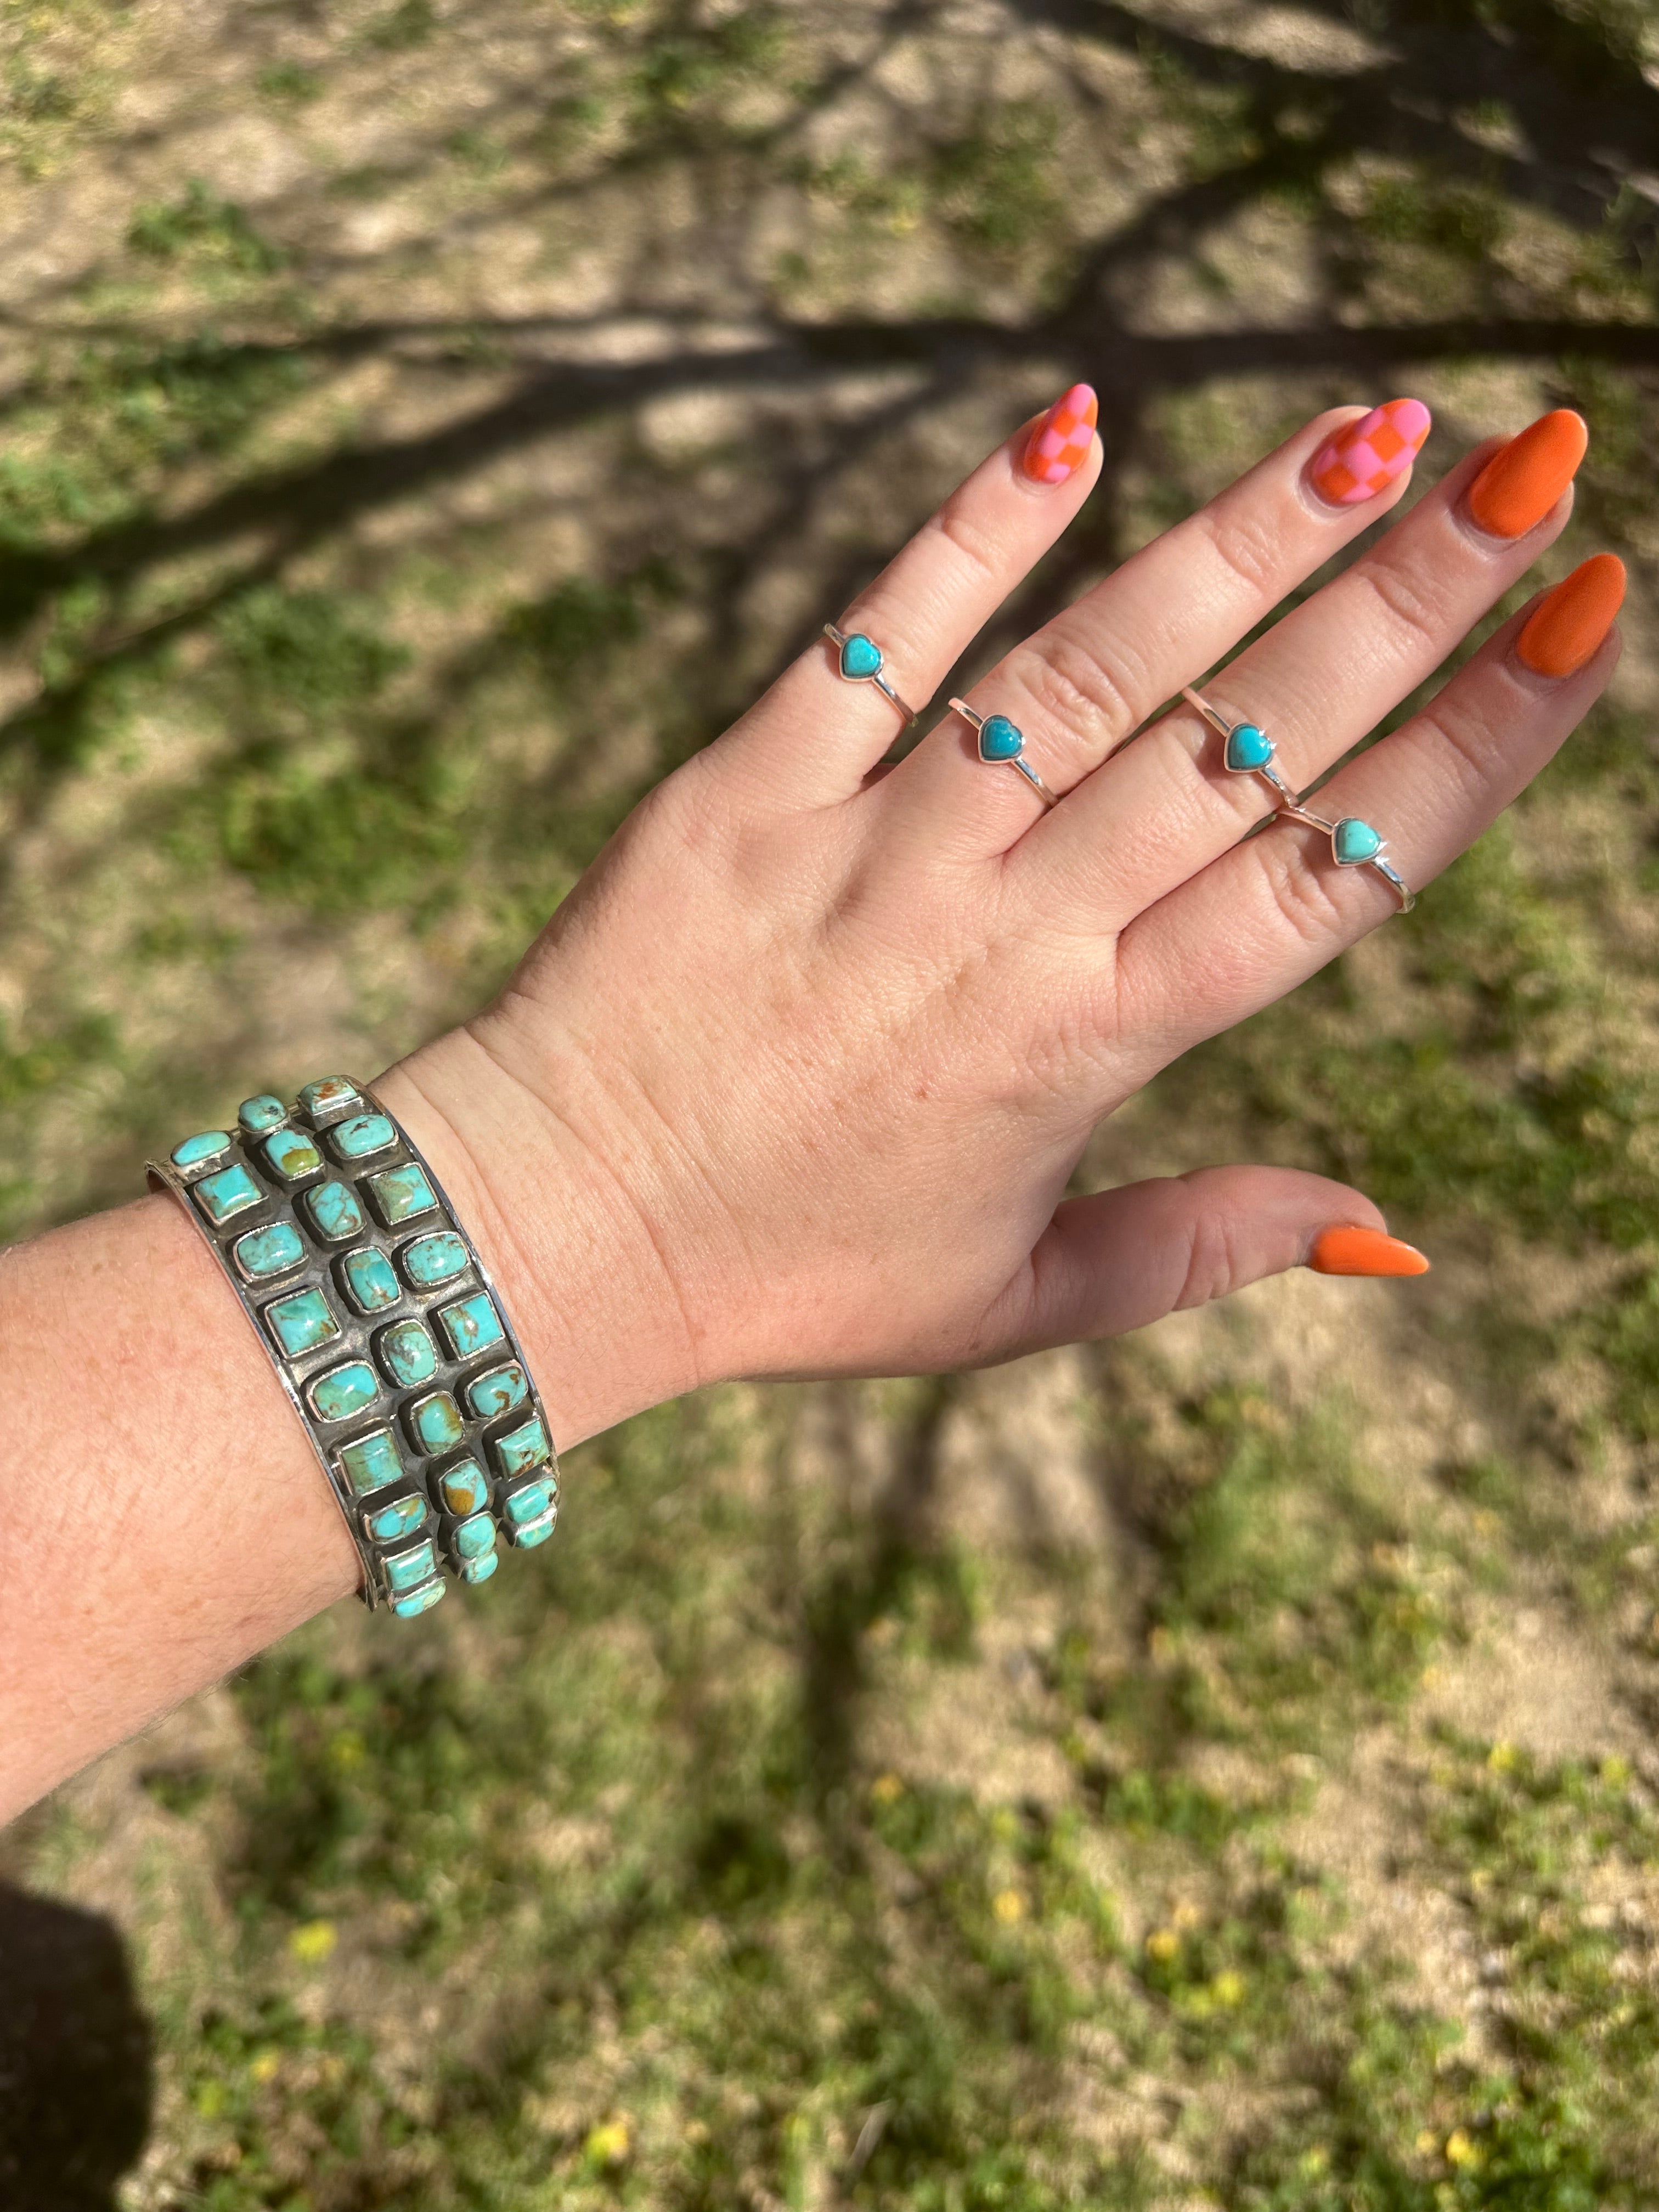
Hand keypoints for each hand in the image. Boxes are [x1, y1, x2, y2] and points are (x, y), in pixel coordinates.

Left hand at [383, 395, 1617, 1445]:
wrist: (550, 1230)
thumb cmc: (789, 1273)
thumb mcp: (1012, 1300)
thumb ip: (1198, 1250)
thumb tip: (1385, 1232)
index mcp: (1090, 1047)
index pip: (1327, 877)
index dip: (1470, 750)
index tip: (1581, 629)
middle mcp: (1006, 928)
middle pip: (1243, 740)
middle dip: (1405, 599)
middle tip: (1530, 468)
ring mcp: (878, 842)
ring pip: (1095, 666)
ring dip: (1240, 539)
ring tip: (1369, 431)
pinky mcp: (750, 782)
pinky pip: (879, 635)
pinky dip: (970, 527)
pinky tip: (1072, 420)